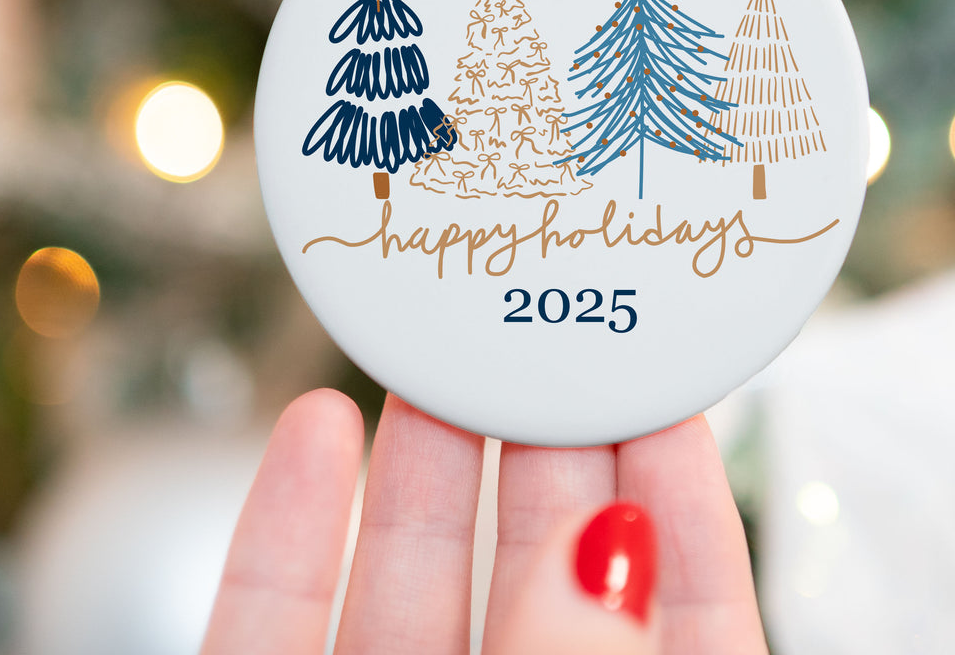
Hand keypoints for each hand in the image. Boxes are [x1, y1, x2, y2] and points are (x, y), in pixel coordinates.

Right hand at [201, 390, 766, 653]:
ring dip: (419, 461)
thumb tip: (604, 549)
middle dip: (542, 443)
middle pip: (537, 572)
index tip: (667, 387)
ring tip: (434, 352)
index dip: (682, 500)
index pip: (680, 615)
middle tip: (542, 329)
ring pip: (406, 585)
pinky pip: (272, 628)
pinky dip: (288, 529)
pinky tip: (314, 431)